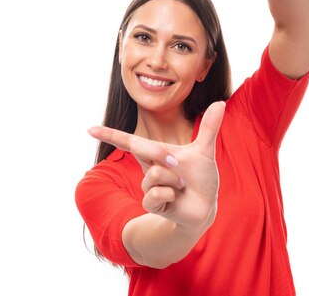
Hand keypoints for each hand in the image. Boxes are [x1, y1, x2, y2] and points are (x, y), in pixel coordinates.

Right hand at [87, 101, 225, 228]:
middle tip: (179, 166)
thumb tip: (219, 102)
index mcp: (155, 153)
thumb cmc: (201, 178)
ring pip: (156, 174)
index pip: (129, 141)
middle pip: (143, 150)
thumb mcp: (204, 151)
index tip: (89, 129)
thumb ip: (209, 127)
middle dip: (163, 155)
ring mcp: (148, 186)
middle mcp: (148, 167)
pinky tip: (176, 198)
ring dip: (175, 179)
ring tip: (182, 186)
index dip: (109, 134)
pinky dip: (172, 193)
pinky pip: (156, 193)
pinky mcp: (151, 203)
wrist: (205, 205)